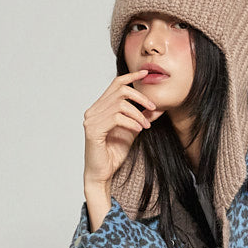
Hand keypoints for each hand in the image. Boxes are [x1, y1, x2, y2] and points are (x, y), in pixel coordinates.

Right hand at [83, 70, 164, 188]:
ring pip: (120, 105)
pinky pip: (116, 118)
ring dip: (138, 114)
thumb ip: (141, 118)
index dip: (131, 76)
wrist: (102, 174)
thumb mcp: (132, 131)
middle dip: (140, 97)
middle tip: (153, 107)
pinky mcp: (93, 130)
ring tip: (146, 126)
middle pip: (120, 90)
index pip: (115, 84)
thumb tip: (157, 108)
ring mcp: (91, 119)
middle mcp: (93, 111)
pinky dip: (131, 122)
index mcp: (100, 108)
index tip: (146, 73)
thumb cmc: (114, 154)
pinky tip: (139, 130)